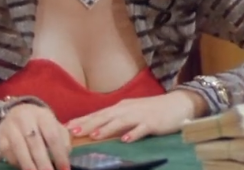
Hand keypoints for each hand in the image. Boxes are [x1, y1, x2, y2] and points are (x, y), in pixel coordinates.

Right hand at [0, 103, 71, 169]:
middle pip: (35, 144)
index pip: (52, 136)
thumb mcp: (54, 126)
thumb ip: (62, 140)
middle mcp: (25, 118)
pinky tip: (26, 168)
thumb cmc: (40, 124)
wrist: (15, 112)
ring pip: (20, 149)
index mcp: (42, 116)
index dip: (59, 155)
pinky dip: (18, 163)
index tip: (65, 169)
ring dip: (29, 166)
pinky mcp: (1, 137)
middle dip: (44, 164)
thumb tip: (64, 156)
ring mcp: (10, 127)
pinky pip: (9, 154)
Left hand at [64, 90, 207, 142]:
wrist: (178, 104)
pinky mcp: (153, 123)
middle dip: (86, 124)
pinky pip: (141, 129)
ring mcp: (139, 116)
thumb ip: (115, 120)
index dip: (81, 120)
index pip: (96, 114)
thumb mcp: (131, 112)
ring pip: (119, 122)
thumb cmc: (152, 110)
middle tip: (71, 131)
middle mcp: (126, 109)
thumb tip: (96, 128)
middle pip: (103, 117)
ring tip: (93, 135)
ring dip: (106, 129)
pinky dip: (133, 134)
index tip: (65, 126)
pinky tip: (125, 140)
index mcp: (119, 107)